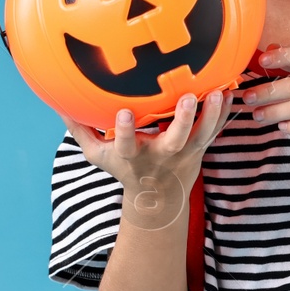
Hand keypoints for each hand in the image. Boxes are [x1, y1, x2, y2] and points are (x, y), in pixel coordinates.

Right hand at [60, 90, 233, 230]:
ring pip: (202, 135)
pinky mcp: (200, 149)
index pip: (126, 146)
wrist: (158, 199)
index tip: (123, 113)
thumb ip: (80, 130)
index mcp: (134, 157)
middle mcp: (161, 156)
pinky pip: (215, 130)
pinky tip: (231, 91)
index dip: (125, 131)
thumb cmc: (124, 169)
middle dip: (183, 121)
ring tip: (218, 92)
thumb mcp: (98, 155)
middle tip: (188, 98)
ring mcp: (185, 154)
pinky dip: (225, 113)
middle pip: (175, 141)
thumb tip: (58, 104)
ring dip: (211, 114)